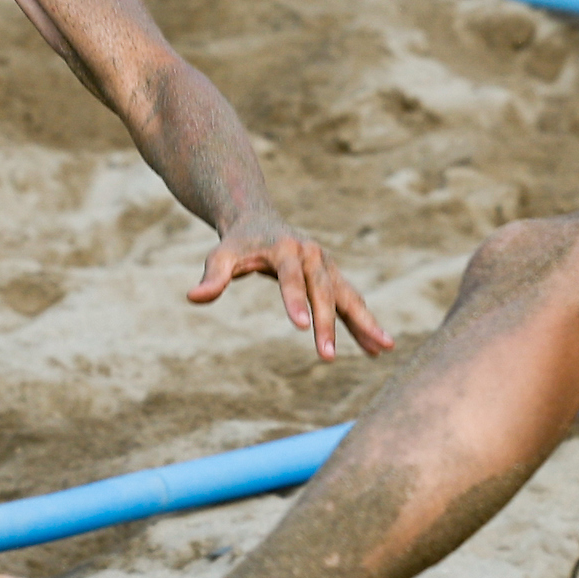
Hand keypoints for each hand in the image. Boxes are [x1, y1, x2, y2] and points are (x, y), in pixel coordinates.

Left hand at [193, 226, 395, 361]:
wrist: (259, 220)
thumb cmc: (238, 243)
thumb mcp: (222, 255)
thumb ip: (213, 276)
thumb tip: (194, 297)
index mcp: (286, 250)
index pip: (292, 279)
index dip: (296, 302)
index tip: (301, 328)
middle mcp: (313, 257)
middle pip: (324, 293)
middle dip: (328, 325)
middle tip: (327, 357)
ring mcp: (327, 268)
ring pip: (348, 297)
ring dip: (365, 323)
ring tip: (384, 347)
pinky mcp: (333, 278)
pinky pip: (352, 303)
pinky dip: (364, 324)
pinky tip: (378, 348)